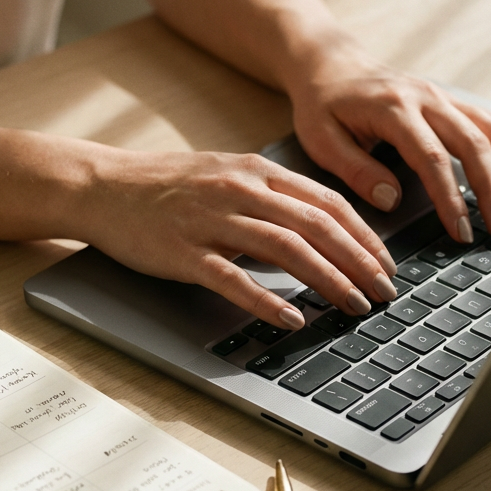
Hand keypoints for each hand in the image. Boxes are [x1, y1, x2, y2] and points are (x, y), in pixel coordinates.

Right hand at [71, 147, 398, 328]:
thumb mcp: (227, 176)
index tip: (386, 264)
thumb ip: (272, 197)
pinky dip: (266, 300)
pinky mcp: (184, 251)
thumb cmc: (166, 186)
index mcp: (256, 172)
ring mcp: (212, 220)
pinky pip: (233, 278)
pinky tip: (291, 318)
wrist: (104, 186)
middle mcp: (240, 190)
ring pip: (286, 248)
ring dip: (327, 280)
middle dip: (359, 261)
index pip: (328, 203)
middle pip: (317, 225)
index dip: (365, 236)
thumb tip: (319, 230)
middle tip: (384, 292)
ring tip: (353, 305)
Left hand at [289, 51, 490, 243]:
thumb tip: (391, 200)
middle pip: (474, 144)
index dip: (450, 196)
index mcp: (393, 108)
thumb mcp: (321, 140)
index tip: (460, 231)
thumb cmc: (323, 106)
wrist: (330, 64)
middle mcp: (426, 97)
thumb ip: (355, 169)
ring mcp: (443, 96)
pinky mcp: (452, 101)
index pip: (431, 157)